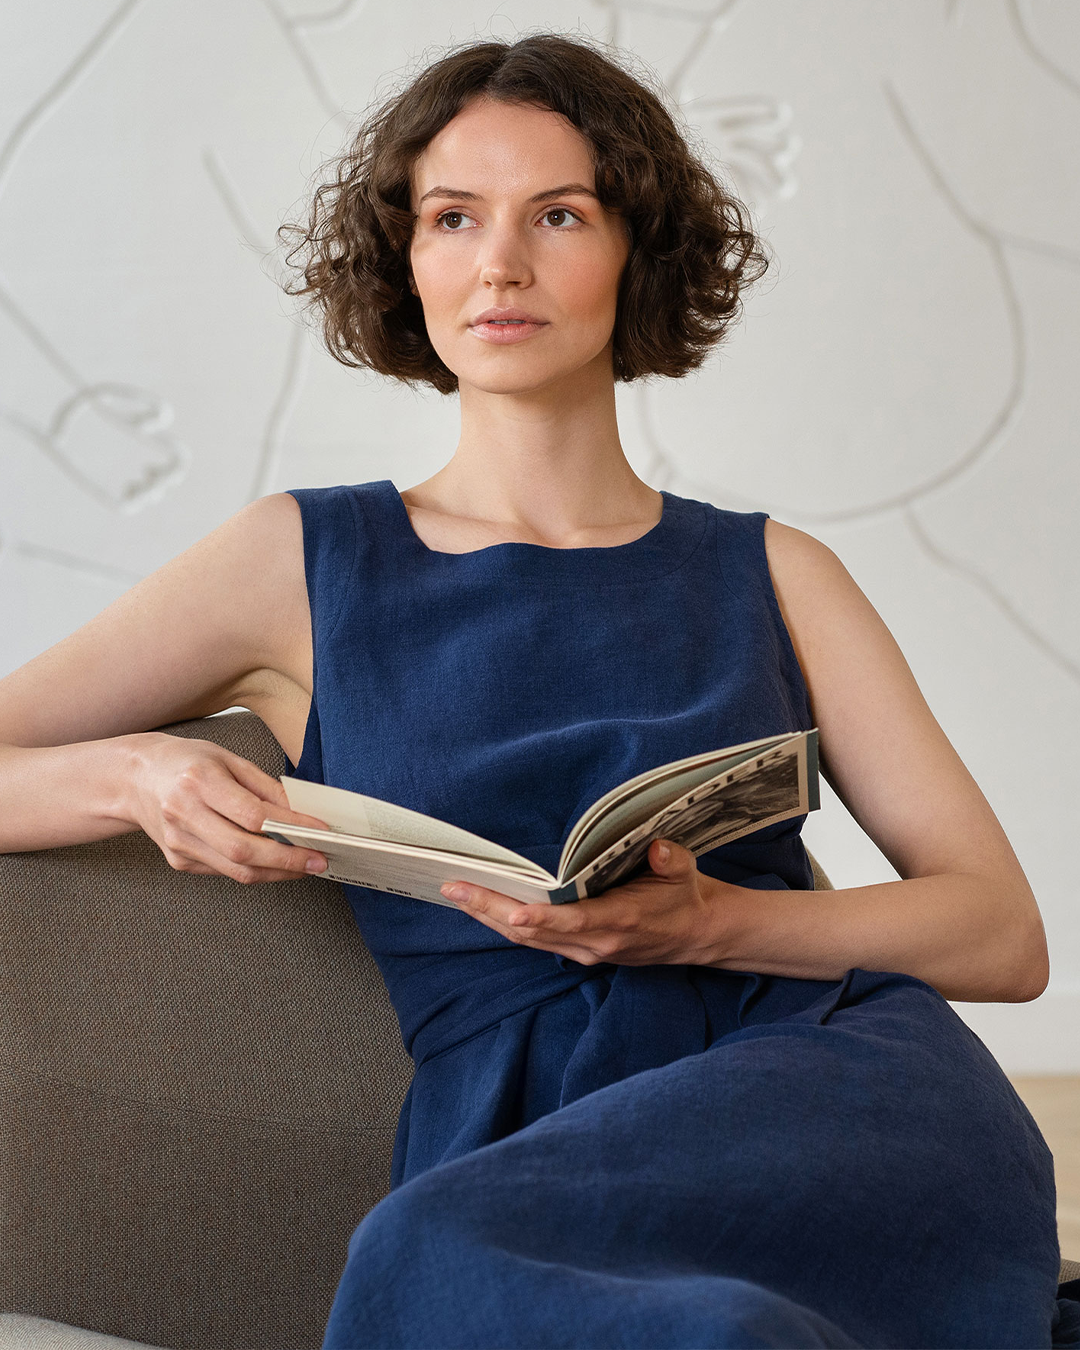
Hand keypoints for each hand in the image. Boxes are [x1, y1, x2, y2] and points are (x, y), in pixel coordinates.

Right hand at [126, 732, 331, 883]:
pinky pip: (225, 871)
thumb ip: (266, 788)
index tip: (321, 831)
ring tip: (305, 866)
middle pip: (243, 851)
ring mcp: (178, 842)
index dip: (291, 827)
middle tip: (319, 860)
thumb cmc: (187, 763)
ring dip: (277, 872)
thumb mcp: (229, 760)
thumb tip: (302, 813)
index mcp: (198, 782)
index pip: (253, 815)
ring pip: (236, 870)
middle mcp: (184, 814)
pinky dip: (255, 870)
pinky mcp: (178, 860)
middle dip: (288, 860)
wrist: (136, 779)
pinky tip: (275, 864)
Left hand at [439, 838, 728, 966]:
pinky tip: (481, 907)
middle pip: (533, 932)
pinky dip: (503, 924)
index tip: (513, 910)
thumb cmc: (683, 896)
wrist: (694, 934)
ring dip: (488, 918)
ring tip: (456, 894)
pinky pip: (532, 941)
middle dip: (491, 910)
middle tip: (454, 889)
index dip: (543, 918)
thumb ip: (671, 860)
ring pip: (526, 939)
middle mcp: (596, 943)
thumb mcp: (685, 872)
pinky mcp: (578, 952)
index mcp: (620, 920)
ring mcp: (584, 952)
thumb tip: (659, 850)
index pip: (574, 921)